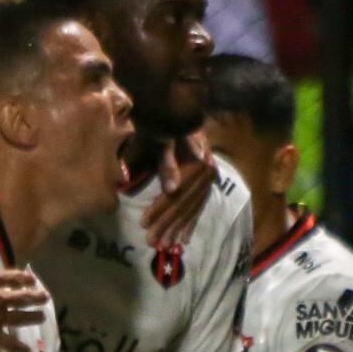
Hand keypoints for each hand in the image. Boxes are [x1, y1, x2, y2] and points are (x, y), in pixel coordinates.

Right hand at [0, 242, 48, 351]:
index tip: (33, 281)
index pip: (17, 277)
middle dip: (37, 297)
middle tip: (45, 298)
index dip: (27, 279)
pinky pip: (9, 343)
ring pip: (21, 318)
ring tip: (41, 318)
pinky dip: (20, 348)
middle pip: (24, 297)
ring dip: (34, 318)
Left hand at [142, 132, 216, 246]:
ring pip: (192, 208)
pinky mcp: (207, 182)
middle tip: (151, 241)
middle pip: (185, 203)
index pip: (177, 191)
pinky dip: (191, 223)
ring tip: (165, 245)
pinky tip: (184, 239)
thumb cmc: (168, 121)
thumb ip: (168, 162)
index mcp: (198, 161)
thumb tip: (172, 189)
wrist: (181, 106)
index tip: (143, 222)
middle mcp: (207, 171)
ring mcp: (208, 178)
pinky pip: (199, 207)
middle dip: (167, 224)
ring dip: (178, 228)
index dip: (160, 208)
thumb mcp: (164, 137)